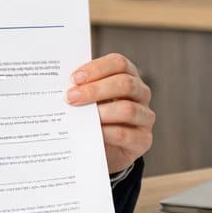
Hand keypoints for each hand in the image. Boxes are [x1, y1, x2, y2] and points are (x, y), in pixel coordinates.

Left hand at [66, 53, 153, 172]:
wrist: (102, 149)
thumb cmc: (95, 117)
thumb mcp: (90, 99)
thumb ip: (82, 89)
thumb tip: (66, 86)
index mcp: (128, 75)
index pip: (119, 63)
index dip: (97, 68)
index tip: (74, 78)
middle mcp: (141, 93)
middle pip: (125, 84)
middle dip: (95, 90)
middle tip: (71, 97)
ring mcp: (145, 117)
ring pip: (128, 109)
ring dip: (101, 112)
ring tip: (81, 117)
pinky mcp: (143, 139)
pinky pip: (126, 134)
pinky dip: (106, 132)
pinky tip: (91, 132)